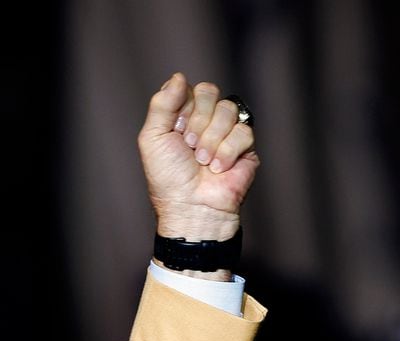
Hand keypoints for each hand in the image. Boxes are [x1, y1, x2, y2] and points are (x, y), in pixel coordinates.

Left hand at [138, 73, 258, 244]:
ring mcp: (226, 132)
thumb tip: (179, 76)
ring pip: (228, 110)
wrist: (191, 206)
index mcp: (183, 116)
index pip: (191, 89)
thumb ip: (162, 104)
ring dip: (211, 140)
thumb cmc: (168, 178)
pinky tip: (219, 168)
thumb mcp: (153, 138)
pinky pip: (244, 131)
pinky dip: (227, 152)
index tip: (175, 133)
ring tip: (203, 162)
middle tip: (189, 147)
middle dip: (197, 122)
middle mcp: (205, 121)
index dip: (183, 109)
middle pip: (211, 93)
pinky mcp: (246, 147)